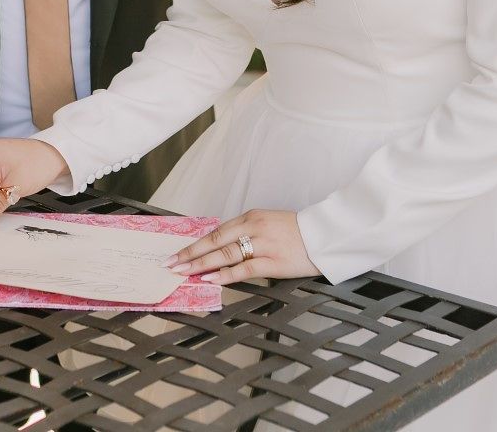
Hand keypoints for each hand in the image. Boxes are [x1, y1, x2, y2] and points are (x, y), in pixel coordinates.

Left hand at [165, 210, 318, 285]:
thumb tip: (222, 250)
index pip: (216, 232)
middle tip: (170, 264)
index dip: (195, 244)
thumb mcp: (268, 224)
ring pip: (224, 255)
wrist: (326, 235)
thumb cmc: (297, 232)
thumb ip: (247, 234)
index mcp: (251, 217)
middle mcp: (253, 228)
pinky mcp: (273, 262)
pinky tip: (209, 279)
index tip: (177, 252)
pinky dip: (224, 274)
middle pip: (214, 242)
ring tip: (183, 272)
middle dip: (190, 254)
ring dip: (200, 264)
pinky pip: (243, 268)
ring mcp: (263, 245)